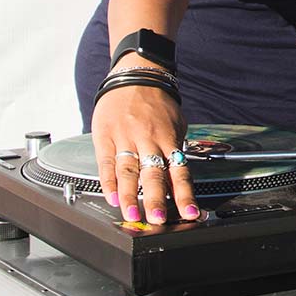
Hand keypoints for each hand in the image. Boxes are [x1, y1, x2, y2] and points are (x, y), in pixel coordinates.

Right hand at [91, 85, 199, 224]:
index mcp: (168, 138)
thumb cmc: (157, 103)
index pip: (179, 171)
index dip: (184, 194)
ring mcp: (125, 138)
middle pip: (153, 174)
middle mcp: (147, 139)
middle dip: (156, 199)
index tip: (190, 213)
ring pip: (128, 171)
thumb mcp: (176, 123)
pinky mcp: (105, 136)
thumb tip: (179, 180)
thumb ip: (175, 150)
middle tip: (157, 219)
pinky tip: (111, 197)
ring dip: (130, 196)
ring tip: (132, 216)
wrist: (135, 75)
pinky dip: (108, 182)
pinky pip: (106, 162)